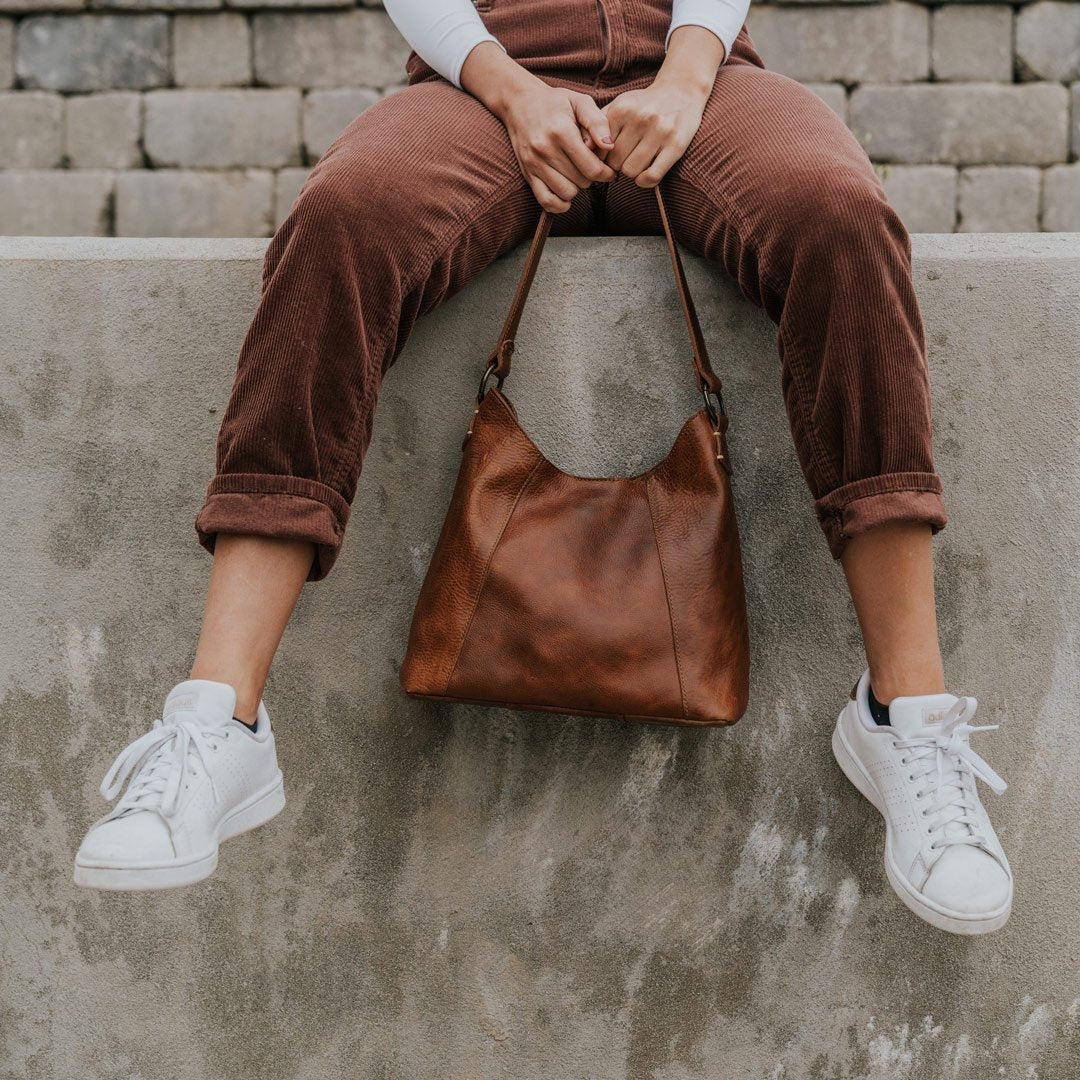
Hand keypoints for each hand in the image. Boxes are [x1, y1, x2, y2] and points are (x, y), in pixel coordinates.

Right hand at [461, 42, 615, 211]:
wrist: (520, 102)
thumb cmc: (556, 102)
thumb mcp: (580, 102)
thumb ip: (597, 122)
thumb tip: (609, 146)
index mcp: (561, 131)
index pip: (592, 168)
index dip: (606, 173)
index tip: (609, 171)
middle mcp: (545, 149)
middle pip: (581, 182)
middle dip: (592, 177)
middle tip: (591, 166)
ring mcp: (534, 163)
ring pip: (566, 193)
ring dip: (577, 188)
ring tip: (577, 174)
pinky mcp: (527, 173)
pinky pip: (546, 201)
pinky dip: (560, 203)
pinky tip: (566, 192)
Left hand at [601, 80, 709, 187]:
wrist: (681, 91)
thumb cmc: (643, 105)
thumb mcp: (619, 106)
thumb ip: (598, 125)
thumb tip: (585, 149)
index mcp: (622, 109)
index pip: (600, 150)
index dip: (603, 159)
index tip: (610, 157)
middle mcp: (640, 118)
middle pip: (615, 163)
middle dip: (618, 166)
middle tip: (627, 158)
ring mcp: (660, 131)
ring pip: (631, 171)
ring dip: (633, 173)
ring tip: (638, 162)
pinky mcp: (676, 145)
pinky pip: (652, 177)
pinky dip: (645, 181)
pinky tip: (646, 174)